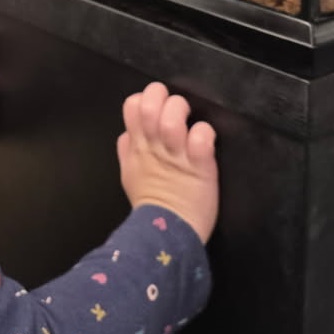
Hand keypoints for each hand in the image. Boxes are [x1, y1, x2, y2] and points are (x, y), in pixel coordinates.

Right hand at [117, 82, 218, 243]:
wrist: (166, 236)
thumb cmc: (151, 205)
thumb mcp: (129, 175)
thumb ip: (127, 151)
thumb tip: (127, 134)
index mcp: (137, 147)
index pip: (132, 104)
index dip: (145, 99)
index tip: (156, 110)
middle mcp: (154, 147)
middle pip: (150, 104)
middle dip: (163, 97)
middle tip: (175, 110)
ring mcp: (177, 156)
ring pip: (174, 117)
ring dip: (182, 112)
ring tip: (189, 122)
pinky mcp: (200, 166)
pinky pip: (201, 137)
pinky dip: (205, 133)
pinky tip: (205, 141)